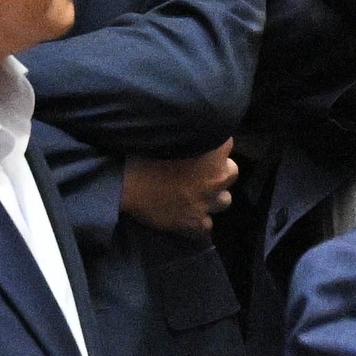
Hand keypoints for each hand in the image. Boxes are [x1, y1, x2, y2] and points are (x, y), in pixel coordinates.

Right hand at [121, 142, 240, 237]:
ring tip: (198, 195)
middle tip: (202, 171)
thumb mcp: (168, 138)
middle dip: (220, 171)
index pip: (227, 144)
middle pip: (232, 173)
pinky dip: (198, 220)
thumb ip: (188, 136)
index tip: (204, 147)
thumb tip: (192, 130)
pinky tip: (186, 215)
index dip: (214, 146)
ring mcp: (206, 203)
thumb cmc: (142, 156)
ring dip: (214, 197)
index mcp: (211, 153)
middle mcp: (215, 178)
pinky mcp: (194, 224)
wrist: (124, 185)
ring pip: (224, 201)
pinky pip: (206, 225)